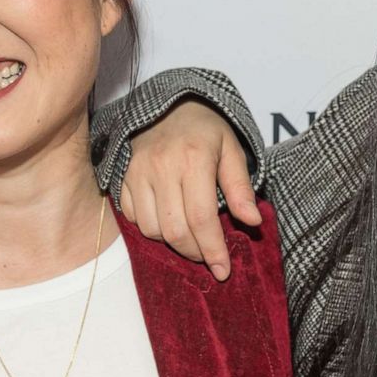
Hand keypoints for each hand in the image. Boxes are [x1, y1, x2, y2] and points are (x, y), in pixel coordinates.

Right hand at [118, 99, 259, 280]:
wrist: (169, 106)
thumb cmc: (206, 130)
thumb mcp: (232, 150)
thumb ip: (241, 187)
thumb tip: (252, 222)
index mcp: (194, 158)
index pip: (202, 218)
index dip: (213, 249)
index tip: (222, 270)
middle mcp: (162, 167)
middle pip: (175, 230)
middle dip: (194, 252)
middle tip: (208, 255)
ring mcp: (138, 172)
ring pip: (151, 229)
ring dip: (172, 242)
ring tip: (189, 236)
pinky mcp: (123, 176)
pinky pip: (132, 218)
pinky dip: (149, 228)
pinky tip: (166, 221)